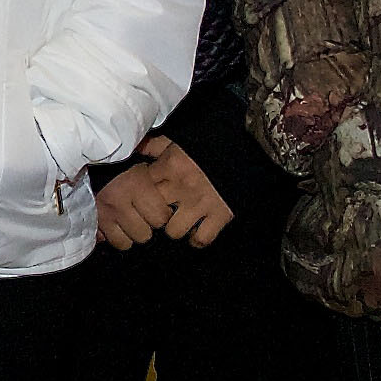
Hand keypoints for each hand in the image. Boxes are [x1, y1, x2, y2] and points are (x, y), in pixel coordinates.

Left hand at [95, 137, 230, 250]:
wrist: (245, 149)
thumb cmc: (208, 145)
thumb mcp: (179, 141)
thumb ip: (155, 146)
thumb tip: (135, 148)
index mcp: (170, 166)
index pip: (141, 189)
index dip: (140, 196)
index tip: (143, 197)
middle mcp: (182, 187)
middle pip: (153, 213)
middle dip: (153, 216)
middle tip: (157, 215)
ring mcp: (201, 203)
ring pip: (174, 231)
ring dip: (175, 229)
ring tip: (177, 223)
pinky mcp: (220, 215)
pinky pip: (201, 239)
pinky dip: (197, 239)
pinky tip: (195, 232)